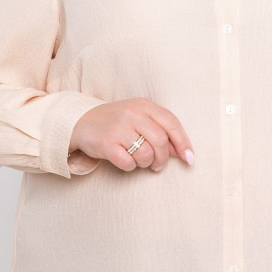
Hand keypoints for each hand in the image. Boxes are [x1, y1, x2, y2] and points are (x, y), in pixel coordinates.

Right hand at [69, 98, 193, 171]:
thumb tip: (182, 152)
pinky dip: (130, 166)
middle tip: (158, 166)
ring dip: (146, 163)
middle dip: (163, 158)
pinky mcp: (106, 144)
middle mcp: (132, 114)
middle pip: (161, 141)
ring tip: (139, 161)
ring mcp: (118, 128)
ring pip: (146, 154)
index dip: (183, 143)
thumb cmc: (117, 122)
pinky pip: (128, 163)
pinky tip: (125, 161)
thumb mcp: (140, 119)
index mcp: (144, 105)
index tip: (189, 159)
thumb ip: (160, 131)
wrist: (82, 122)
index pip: (172, 123)